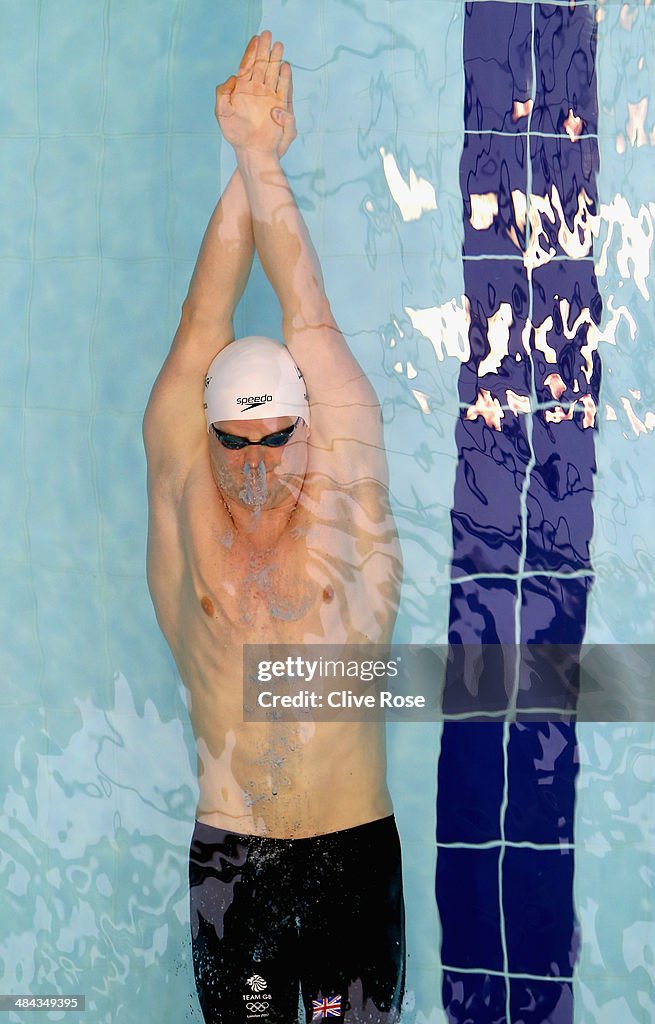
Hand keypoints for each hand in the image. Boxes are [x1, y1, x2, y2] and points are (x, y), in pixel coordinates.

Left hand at [215, 32, 296, 157]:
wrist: (251, 151)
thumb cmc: (235, 134)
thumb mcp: (222, 113)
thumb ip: (222, 94)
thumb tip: (233, 78)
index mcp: (242, 89)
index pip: (247, 65)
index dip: (251, 51)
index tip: (256, 38)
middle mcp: (256, 90)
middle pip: (261, 65)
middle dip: (265, 50)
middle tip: (268, 34)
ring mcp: (268, 97)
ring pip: (273, 73)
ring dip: (276, 59)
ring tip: (279, 45)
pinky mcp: (279, 106)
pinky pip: (283, 89)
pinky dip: (284, 78)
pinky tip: (284, 67)